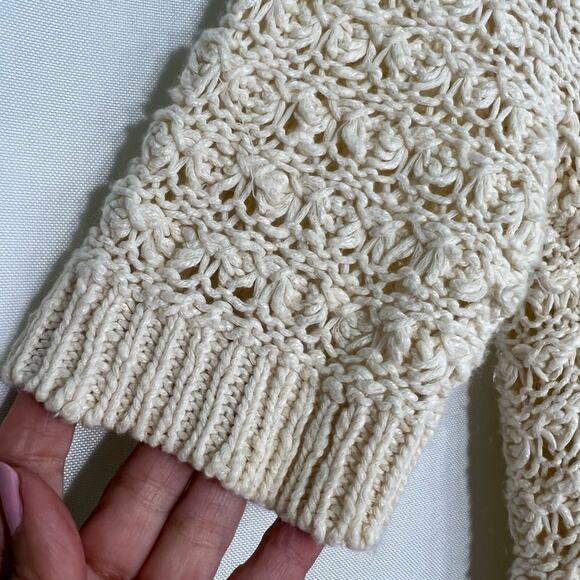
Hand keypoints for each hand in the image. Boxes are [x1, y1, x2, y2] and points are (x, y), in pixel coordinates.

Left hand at [0, 394, 321, 578]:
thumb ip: (35, 563)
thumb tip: (3, 477)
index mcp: (52, 570)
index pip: (40, 472)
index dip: (52, 416)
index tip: (76, 366)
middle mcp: (108, 577)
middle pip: (142, 484)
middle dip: (174, 431)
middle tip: (200, 377)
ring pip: (205, 523)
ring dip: (237, 478)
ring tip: (263, 426)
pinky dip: (287, 551)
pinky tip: (307, 515)